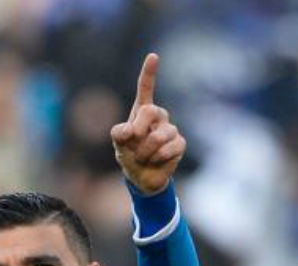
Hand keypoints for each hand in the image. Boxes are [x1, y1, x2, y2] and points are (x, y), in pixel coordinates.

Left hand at [111, 53, 185, 194]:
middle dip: (139, 129)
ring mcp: (170, 130)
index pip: (146, 88)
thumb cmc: (129, 154)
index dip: (149, 73)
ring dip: (146, 151)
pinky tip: (156, 160)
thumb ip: (118, 133)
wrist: (141, 176)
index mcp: (141, 111)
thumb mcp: (118, 142)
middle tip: (133, 141)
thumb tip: (130, 130)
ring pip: (159, 136)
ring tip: (143, 157)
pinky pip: (170, 148)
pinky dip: (158, 157)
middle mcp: (158, 117)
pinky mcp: (179, 144)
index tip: (153, 56)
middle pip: (151, 111)